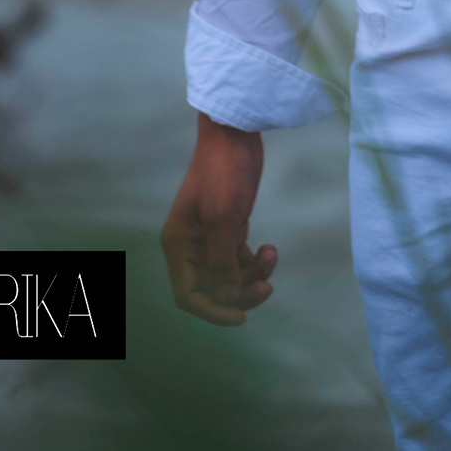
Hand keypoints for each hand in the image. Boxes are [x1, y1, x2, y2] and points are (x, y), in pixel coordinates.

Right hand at [161, 113, 277, 326]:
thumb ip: (222, 260)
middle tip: (266, 288)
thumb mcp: (222, 217)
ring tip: (271, 255)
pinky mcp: (230, 229)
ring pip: (231, 276)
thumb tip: (228, 294)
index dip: (212, 311)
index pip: (189, 295)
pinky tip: (270, 249)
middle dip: (240, 292)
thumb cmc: (222, 172)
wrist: (235, 133)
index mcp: (179, 246)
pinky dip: (256, 261)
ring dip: (252, 275)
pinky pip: (241, 260)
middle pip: (213, 289)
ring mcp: (211, 238)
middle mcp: (192, 247)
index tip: (240, 317)